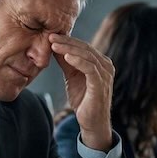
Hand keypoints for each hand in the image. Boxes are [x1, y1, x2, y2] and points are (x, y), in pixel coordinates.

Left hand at [50, 33, 113, 151]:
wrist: (91, 122)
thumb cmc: (83, 100)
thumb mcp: (72, 77)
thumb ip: (66, 62)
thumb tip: (54, 46)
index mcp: (100, 62)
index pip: (83, 46)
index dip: (67, 40)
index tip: (51, 36)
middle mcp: (106, 66)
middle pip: (85, 48)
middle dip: (66, 42)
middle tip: (50, 37)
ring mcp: (105, 75)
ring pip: (87, 56)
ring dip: (69, 49)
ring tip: (54, 45)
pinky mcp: (101, 84)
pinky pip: (90, 68)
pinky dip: (78, 61)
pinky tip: (66, 57)